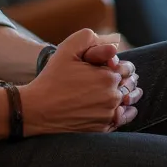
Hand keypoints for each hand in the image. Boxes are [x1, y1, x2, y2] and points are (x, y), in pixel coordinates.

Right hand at [19, 29, 139, 135]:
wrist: (37, 109)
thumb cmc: (52, 78)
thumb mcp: (67, 48)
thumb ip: (89, 37)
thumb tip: (111, 46)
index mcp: (108, 76)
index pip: (126, 68)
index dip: (118, 65)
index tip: (110, 65)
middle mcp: (112, 97)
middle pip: (129, 85)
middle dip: (125, 79)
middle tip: (117, 77)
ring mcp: (108, 115)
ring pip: (127, 102)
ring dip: (128, 95)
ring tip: (125, 91)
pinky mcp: (102, 128)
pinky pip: (122, 119)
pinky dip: (124, 113)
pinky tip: (122, 108)